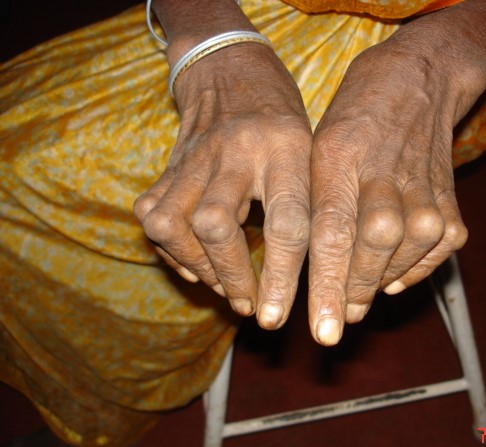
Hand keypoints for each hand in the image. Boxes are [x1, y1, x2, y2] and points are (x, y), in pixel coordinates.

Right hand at [134, 43, 311, 325]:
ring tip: (224, 286)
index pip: (286, 223)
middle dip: (229, 276)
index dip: (280, 278)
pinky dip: (171, 250)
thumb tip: (307, 278)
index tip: (273, 317)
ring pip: (173, 222)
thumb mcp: (310, 153)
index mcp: (285, 148)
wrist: (231, 68)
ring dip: (198, 266)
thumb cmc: (284, 122)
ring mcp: (194, 156)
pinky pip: (152, 215)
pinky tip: (196, 263)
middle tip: (250, 306)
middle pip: (215, 224)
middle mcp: (235, 151)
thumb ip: (308, 207)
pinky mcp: (167, 165)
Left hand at [308, 0, 485, 345]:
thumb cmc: (353, 120)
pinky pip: (435, 253)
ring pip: (404, 256)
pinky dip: (413, 271)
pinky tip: (394, 274)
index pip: (332, 236)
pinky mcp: (451, 203)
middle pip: (373, 250)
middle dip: (353, 293)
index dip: (327, 288)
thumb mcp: (318, 151)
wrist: (418, 81)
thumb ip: (317, 208)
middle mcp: (386, 177)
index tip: (324, 333)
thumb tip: (322, 274)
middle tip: (339, 320)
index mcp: (341, 161)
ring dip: (380, 282)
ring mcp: (426, 190)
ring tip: (362, 291)